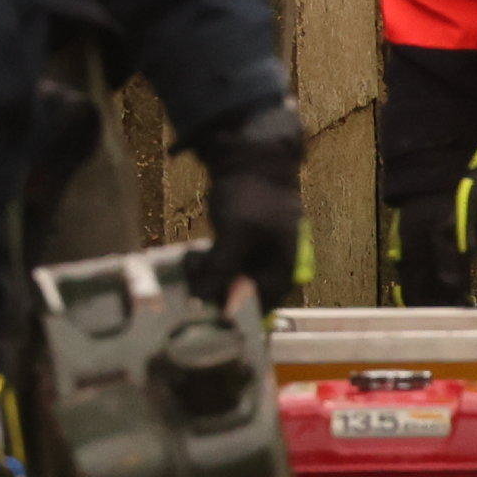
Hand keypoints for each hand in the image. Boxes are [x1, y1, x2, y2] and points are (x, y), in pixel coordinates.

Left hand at [190, 102, 306, 311]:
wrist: (251, 159)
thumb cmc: (252, 196)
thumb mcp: (237, 233)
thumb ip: (223, 269)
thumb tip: (205, 305)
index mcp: (284, 267)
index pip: (262, 305)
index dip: (235, 313)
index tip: (206, 316)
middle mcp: (273, 267)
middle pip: (245, 297)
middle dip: (217, 296)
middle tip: (192, 291)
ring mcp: (257, 257)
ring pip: (231, 282)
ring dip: (209, 281)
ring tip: (192, 268)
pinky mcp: (241, 247)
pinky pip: (224, 268)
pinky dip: (208, 268)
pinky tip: (193, 261)